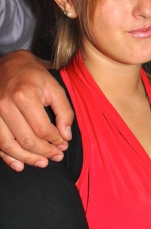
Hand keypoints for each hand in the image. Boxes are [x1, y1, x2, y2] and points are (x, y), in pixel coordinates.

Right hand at [0, 51, 73, 169]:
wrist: (10, 64)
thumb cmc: (34, 76)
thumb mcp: (54, 87)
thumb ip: (64, 111)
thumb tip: (66, 136)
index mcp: (24, 95)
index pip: (42, 129)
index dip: (55, 141)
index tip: (63, 144)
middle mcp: (5, 104)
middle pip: (26, 140)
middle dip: (44, 152)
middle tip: (56, 156)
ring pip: (9, 145)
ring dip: (28, 159)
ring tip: (43, 163)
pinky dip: (8, 157)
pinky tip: (19, 165)